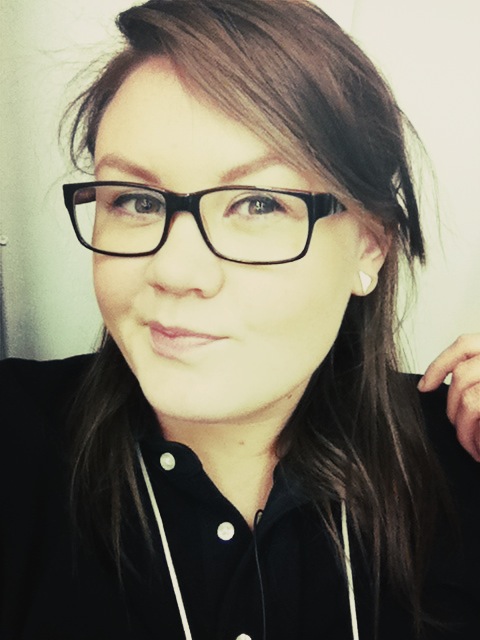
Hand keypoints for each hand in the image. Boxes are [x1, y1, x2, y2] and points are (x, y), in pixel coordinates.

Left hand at [418, 334, 479, 461]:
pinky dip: (475, 436)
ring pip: (470, 399)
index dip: (440, 365)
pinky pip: (479, 411)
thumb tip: (433, 389)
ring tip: (471, 446)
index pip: (466, 344)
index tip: (424, 387)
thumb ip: (478, 379)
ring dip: (464, 427)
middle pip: (464, 374)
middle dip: (452, 406)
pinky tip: (479, 451)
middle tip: (458, 429)